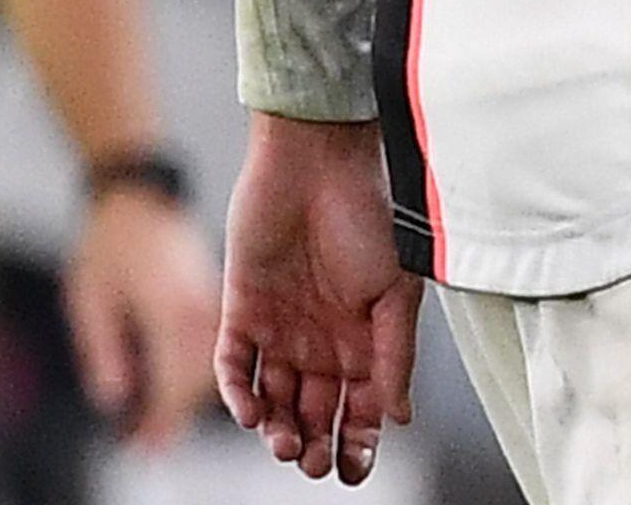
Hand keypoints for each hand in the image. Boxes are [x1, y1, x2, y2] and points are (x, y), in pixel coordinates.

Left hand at [65, 181, 220, 447]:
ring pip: (217, 365)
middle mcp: (203, 308)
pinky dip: (203, 370)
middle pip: (202, 382)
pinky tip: (184, 385)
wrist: (139, 196)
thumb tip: (116, 399)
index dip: (160, 422)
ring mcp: (214, 300)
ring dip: (192, 397)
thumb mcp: (91, 299)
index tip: (144, 449)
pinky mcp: (215, 294)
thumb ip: (104, 351)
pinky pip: (221, 344)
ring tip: (164, 422)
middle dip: (176, 416)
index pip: (175, 385)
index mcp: (174, 311)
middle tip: (150, 444)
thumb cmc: (109, 242)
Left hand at [217, 113, 420, 482]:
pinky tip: (250, 412)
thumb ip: (396, 354)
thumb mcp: (397, 289)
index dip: (359, 442)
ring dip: (276, 429)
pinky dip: (238, 394)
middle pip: (314, 412)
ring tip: (283, 443)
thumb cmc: (370, 213)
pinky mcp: (241, 310)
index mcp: (365, 337)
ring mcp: (281, 327)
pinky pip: (233, 366)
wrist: (317, 160)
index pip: (361, 407)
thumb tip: (396, 417)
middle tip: (315, 462)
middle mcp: (323, 339)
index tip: (356, 470)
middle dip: (316, 444)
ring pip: (272, 400)